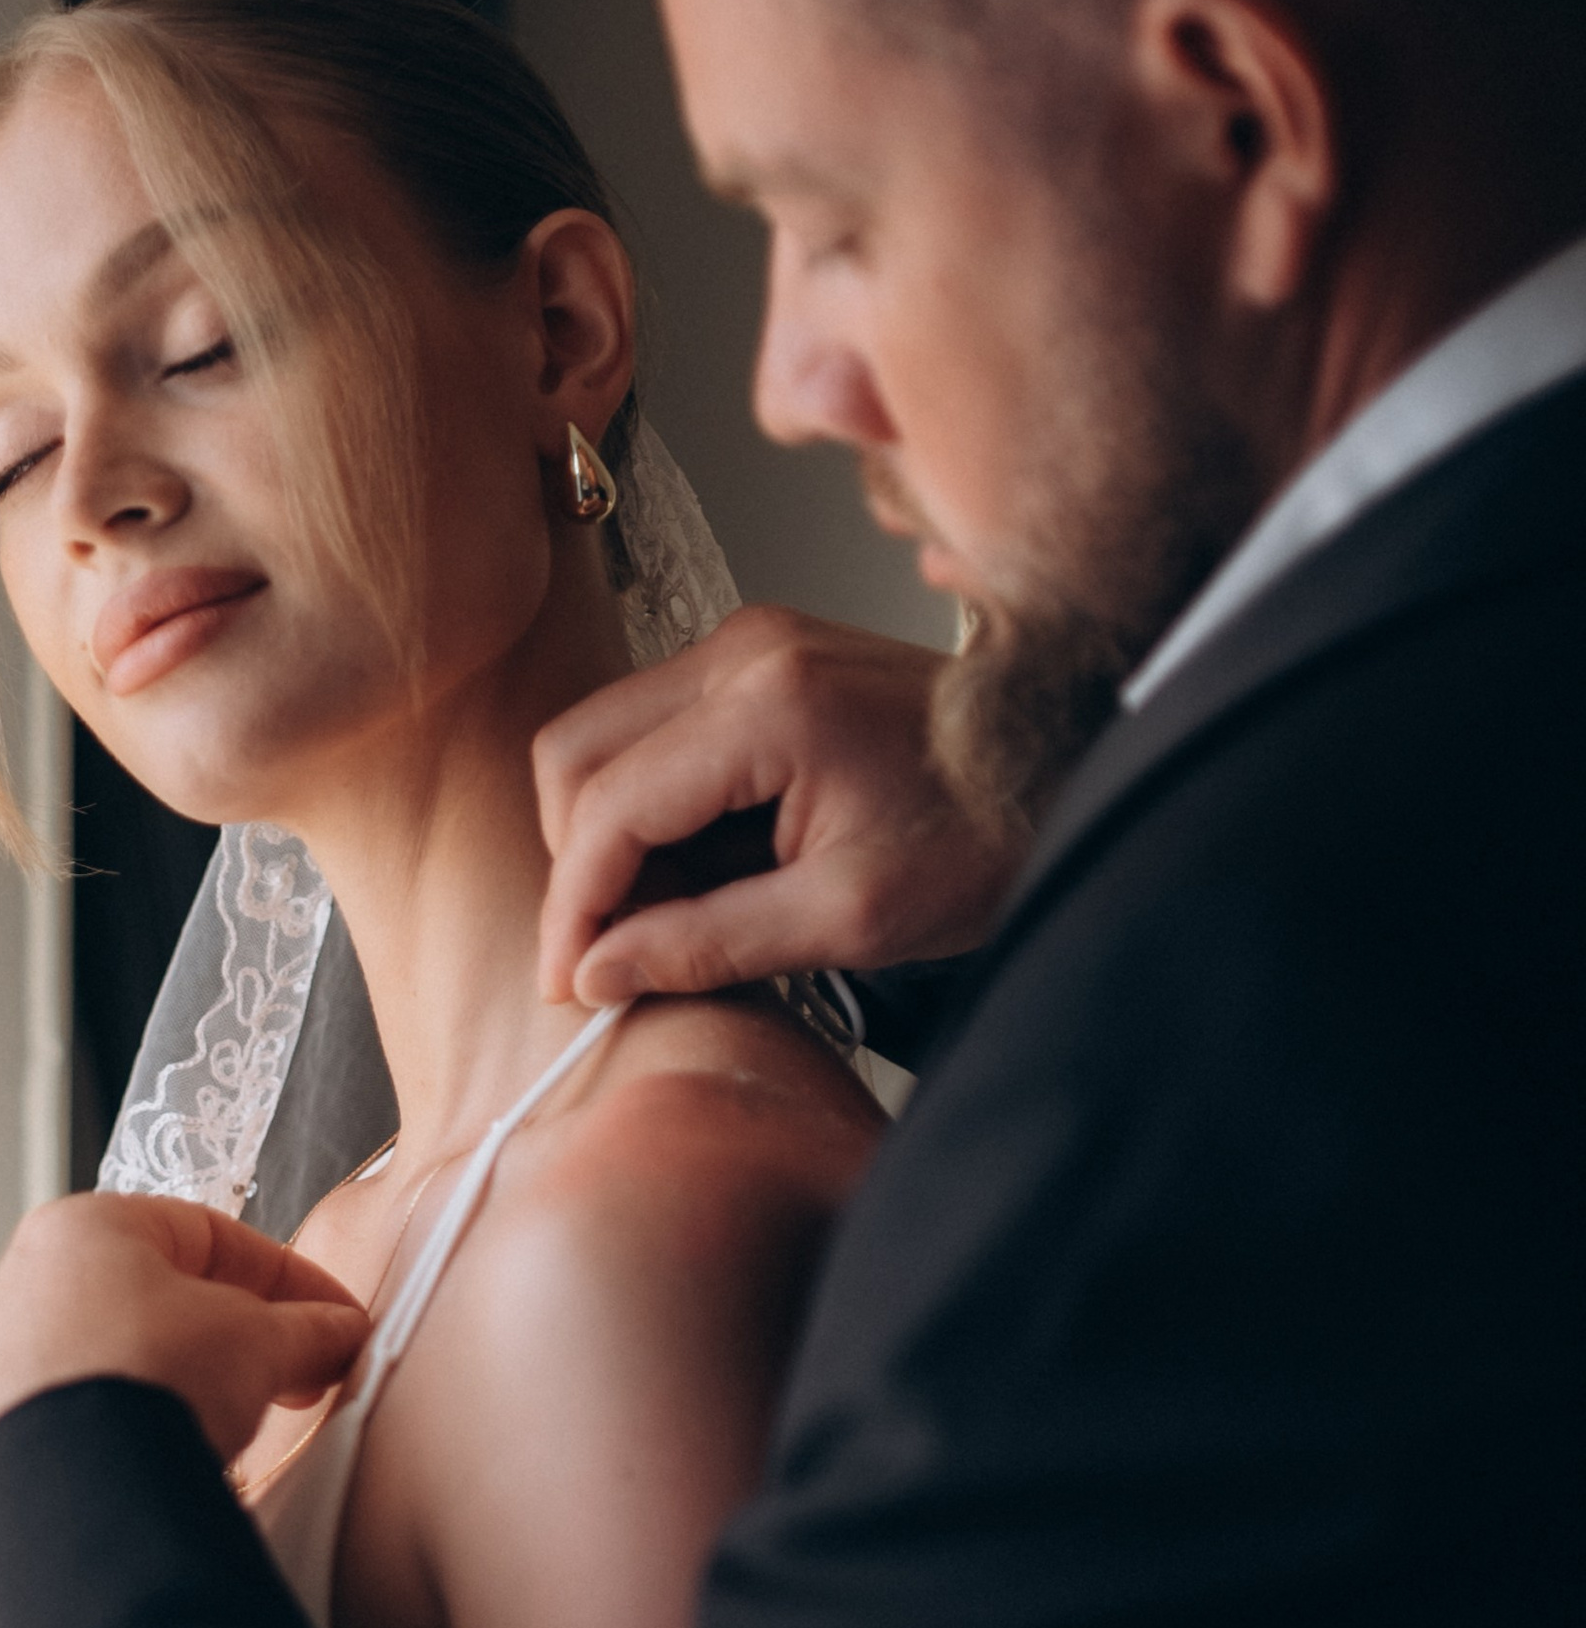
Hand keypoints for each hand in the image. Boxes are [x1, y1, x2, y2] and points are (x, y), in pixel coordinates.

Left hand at [0, 1192, 367, 1477]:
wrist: (70, 1494)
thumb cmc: (149, 1382)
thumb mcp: (257, 1343)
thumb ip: (306, 1331)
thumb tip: (337, 1334)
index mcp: (81, 1228)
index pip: (208, 1233)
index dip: (284, 1278)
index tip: (329, 1317)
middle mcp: (20, 1285)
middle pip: (155, 1298)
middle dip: (234, 1338)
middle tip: (291, 1375)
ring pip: (113, 1361)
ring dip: (181, 1387)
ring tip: (233, 1430)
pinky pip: (78, 1423)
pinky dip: (129, 1436)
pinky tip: (171, 1467)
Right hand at [535, 605, 1024, 1005]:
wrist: (1057, 759)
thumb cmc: (980, 830)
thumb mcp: (851, 917)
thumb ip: (711, 943)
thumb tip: (601, 972)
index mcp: (767, 707)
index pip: (606, 807)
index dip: (574, 907)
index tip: (570, 984)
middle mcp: (740, 652)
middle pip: (575, 752)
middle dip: (579, 863)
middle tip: (612, 950)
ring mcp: (744, 643)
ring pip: (603, 735)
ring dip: (610, 833)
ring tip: (666, 912)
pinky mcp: (754, 656)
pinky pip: (653, 727)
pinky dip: (651, 802)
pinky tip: (701, 864)